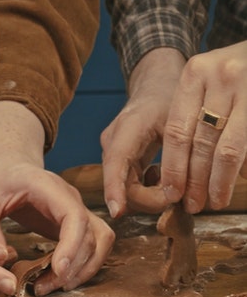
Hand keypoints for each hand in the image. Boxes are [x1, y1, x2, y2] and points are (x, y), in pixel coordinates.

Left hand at [0, 102, 114, 294]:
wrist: (8, 167)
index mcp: (50, 188)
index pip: (74, 216)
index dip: (72, 245)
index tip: (58, 270)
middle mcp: (71, 199)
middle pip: (91, 235)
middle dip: (73, 266)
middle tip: (44, 288)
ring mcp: (77, 211)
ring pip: (99, 242)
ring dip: (84, 269)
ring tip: (53, 287)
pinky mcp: (75, 224)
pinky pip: (93, 246)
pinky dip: (83, 265)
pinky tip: (58, 279)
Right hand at [101, 48, 184, 215]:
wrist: (157, 84)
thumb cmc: (172, 99)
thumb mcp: (183, 123)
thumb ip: (180, 158)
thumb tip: (178, 195)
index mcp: (128, 127)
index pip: (115, 162)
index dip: (115, 189)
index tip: (117, 212)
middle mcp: (113, 141)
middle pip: (121, 184)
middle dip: (148, 198)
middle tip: (176, 196)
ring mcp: (113, 151)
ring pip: (125, 187)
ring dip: (149, 195)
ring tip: (171, 183)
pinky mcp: (119, 159)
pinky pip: (129, 183)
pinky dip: (147, 189)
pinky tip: (161, 177)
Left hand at [160, 41, 246, 211]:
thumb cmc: (234, 72)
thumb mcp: (208, 80)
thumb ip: (193, 115)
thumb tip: (181, 173)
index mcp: (196, 73)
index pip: (178, 130)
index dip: (174, 166)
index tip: (172, 193)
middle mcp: (223, 77)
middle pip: (202, 143)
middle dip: (196, 180)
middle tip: (194, 204)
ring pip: (229, 150)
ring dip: (220, 181)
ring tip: (216, 200)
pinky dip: (243, 168)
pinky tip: (240, 179)